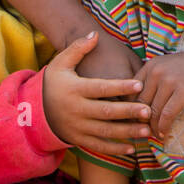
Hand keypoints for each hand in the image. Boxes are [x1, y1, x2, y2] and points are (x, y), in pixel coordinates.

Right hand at [42, 32, 151, 157]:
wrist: (35, 109)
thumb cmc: (55, 82)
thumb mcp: (60, 63)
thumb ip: (77, 48)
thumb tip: (94, 34)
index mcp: (74, 89)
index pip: (100, 88)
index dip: (120, 86)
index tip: (139, 84)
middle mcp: (75, 110)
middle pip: (106, 112)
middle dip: (128, 112)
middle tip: (149, 111)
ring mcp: (76, 127)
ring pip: (104, 131)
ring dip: (127, 132)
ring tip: (147, 130)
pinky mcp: (77, 140)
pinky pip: (97, 146)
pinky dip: (114, 149)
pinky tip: (132, 148)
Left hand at [137, 37, 183, 138]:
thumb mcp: (169, 67)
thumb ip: (156, 81)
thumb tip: (145, 105)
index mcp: (150, 66)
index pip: (131, 93)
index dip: (131, 110)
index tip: (136, 122)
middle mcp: (156, 72)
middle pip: (140, 104)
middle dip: (140, 122)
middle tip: (143, 133)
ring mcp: (169, 81)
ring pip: (153, 111)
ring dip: (152, 128)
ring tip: (155, 136)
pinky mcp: (183, 91)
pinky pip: (167, 114)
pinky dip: (164, 127)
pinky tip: (164, 134)